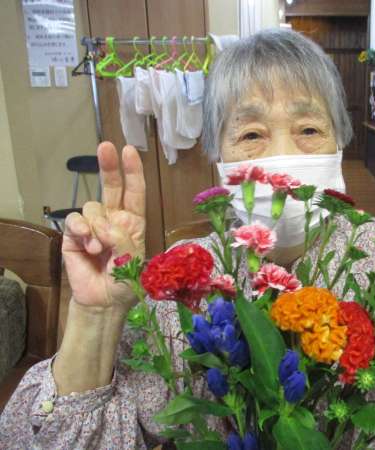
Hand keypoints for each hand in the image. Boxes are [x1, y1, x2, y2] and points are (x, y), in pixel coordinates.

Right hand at [63, 142, 145, 308]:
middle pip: (111, 186)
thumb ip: (122, 240)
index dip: (133, 171)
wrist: (103, 301)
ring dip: (96, 226)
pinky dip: (80, 229)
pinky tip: (86, 243)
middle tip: (106, 146)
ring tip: (99, 248)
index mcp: (133, 222)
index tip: (129, 150)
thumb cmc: (124, 281)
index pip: (135, 192)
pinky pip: (75, 220)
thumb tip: (103, 225)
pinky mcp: (74, 234)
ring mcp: (93, 225)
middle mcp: (114, 218)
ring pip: (92, 206)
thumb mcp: (133, 261)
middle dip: (109, 165)